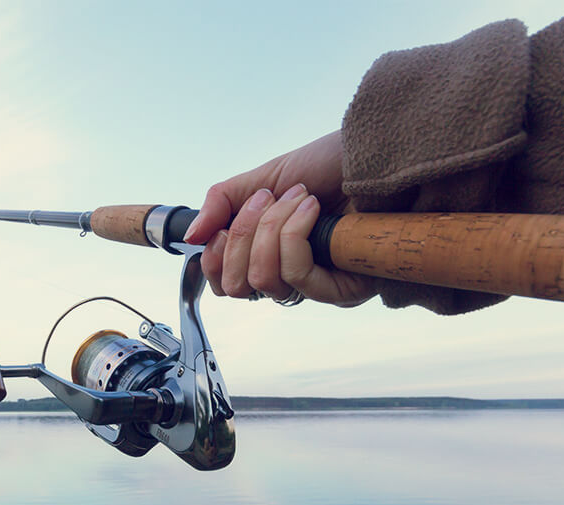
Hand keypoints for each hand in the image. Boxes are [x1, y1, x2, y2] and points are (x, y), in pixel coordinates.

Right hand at [183, 131, 376, 306]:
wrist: (373, 154)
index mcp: (270, 256)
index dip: (216, 259)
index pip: (226, 285)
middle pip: (239, 286)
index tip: (227, 225)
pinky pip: (296, 275)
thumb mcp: (263, 178)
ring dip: (274, 229)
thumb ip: (221, 204)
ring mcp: (318, 286)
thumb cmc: (330, 166)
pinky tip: (312, 210)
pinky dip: (295, 235)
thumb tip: (190, 238)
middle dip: (245, 235)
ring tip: (300, 198)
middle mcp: (292, 277)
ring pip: (265, 280)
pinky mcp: (343, 289)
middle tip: (269, 200)